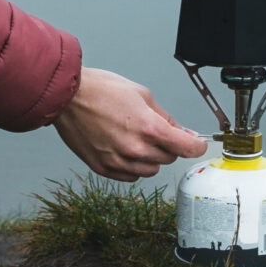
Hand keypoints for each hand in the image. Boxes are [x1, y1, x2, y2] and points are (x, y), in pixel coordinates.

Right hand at [52, 67, 207, 181]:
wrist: (67, 97)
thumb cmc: (101, 90)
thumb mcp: (142, 94)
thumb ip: (165, 117)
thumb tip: (181, 132)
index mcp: (148, 127)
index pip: (186, 148)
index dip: (197, 145)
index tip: (198, 144)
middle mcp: (135, 149)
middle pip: (169, 158)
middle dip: (168, 145)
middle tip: (156, 130)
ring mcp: (118, 161)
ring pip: (151, 169)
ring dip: (151, 157)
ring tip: (136, 137)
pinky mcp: (103, 169)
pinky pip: (131, 176)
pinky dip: (133, 166)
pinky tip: (124, 148)